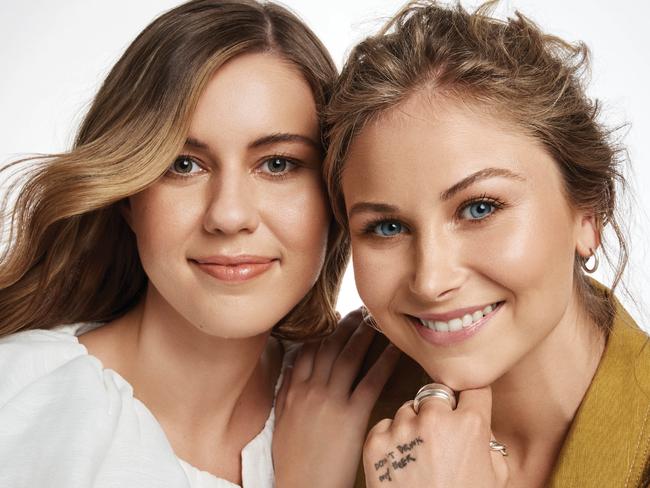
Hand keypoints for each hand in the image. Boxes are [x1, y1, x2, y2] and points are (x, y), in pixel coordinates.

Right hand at [273, 309, 400, 487]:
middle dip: (346, 325)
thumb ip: (286, 392)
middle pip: (330, 347)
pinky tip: (395, 349)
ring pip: (349, 357)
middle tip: (361, 312)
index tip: (335, 317)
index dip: (324, 331)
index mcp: (294, 390)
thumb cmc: (293, 459)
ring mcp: (331, 400)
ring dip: (364, 335)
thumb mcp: (281, 421)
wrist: (302, 487)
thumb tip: (292, 368)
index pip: (309, 350)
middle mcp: (311, 389)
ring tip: (376, 321)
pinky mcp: (351, 416)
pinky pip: (370, 381)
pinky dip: (384, 362)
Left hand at [363, 386, 508, 486]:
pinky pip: (384, 425)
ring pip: (408, 408)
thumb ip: (489, 444)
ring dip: (413, 424)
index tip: (466, 402)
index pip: (473, 387)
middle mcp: (434, 420)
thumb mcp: (495, 477)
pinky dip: (390, 438)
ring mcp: (402, 430)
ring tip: (419, 454)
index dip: (470, 397)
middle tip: (439, 435)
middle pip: (436, 393)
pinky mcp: (375, 442)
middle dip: (439, 410)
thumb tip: (479, 427)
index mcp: (470, 425)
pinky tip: (400, 460)